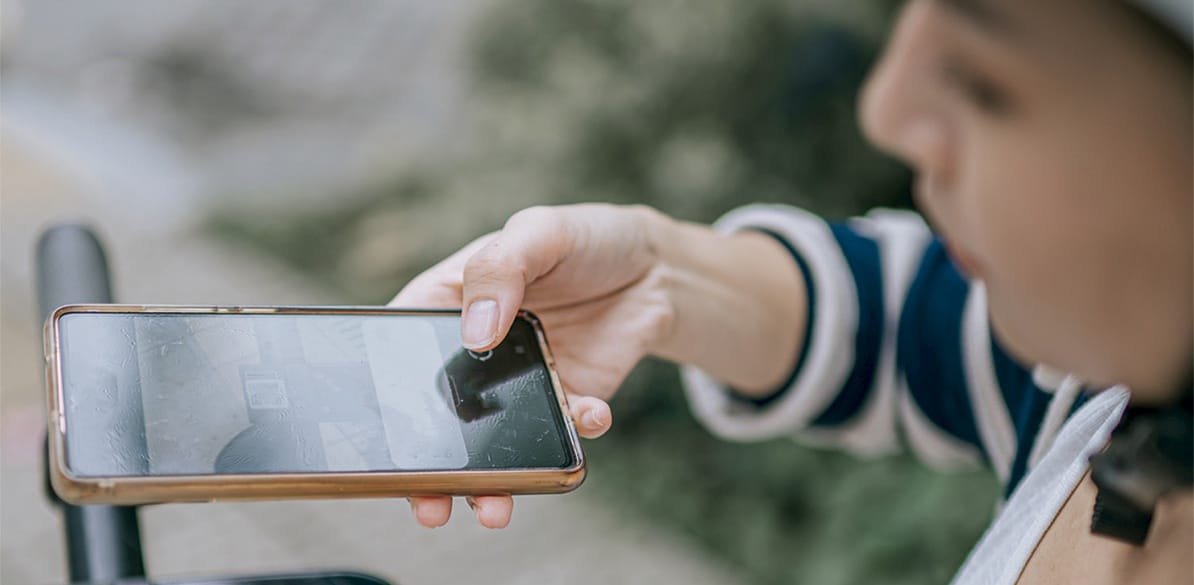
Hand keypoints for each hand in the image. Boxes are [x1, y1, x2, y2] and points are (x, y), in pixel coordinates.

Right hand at [389, 204, 674, 527]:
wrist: (656, 266)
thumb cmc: (584, 238)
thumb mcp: (537, 232)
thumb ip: (500, 270)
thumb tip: (475, 332)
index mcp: (449, 304)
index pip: (401, 350)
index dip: (385, 393)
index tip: (381, 437)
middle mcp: (476, 352)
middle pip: (439, 413)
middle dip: (432, 465)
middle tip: (428, 503)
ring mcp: (520, 381)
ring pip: (495, 437)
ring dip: (493, 477)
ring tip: (494, 506)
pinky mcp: (566, 398)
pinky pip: (563, 427)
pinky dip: (574, 431)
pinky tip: (591, 415)